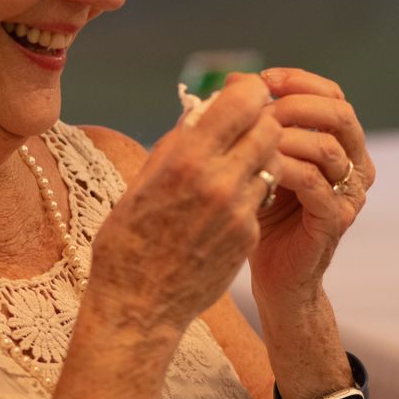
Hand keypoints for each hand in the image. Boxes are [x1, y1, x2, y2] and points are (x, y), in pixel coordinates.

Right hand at [84, 75, 280, 342]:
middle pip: (268, 128)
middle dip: (258, 122)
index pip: (244, 101)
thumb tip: (202, 110)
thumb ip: (177, 142)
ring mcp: (239, 211)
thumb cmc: (128, 240)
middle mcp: (219, 181)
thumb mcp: (141, 181)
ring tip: (231, 167)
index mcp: (186, 159)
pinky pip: (261, 196)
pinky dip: (250, 191)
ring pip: (271, 162)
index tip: (240, 96)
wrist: (138, 306)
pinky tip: (226, 203)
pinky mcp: (249, 235)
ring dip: (257, 157)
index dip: (247, 93)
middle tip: (241, 129)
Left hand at [245, 67, 373, 308]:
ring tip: (254, 140)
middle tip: (261, 110)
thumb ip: (252, 119)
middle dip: (297, 104)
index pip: (332, 95)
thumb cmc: (263, 209)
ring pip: (327, 147)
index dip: (299, 81)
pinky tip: (261, 167)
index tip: (263, 79)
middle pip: (340, 114)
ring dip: (287, 136)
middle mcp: (355, 164)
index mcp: (341, 142)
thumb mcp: (256, 155)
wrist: (272, 273)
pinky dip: (285, 169)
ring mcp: (349, 193)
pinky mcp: (335, 219)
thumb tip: (232, 78)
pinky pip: (315, 184)